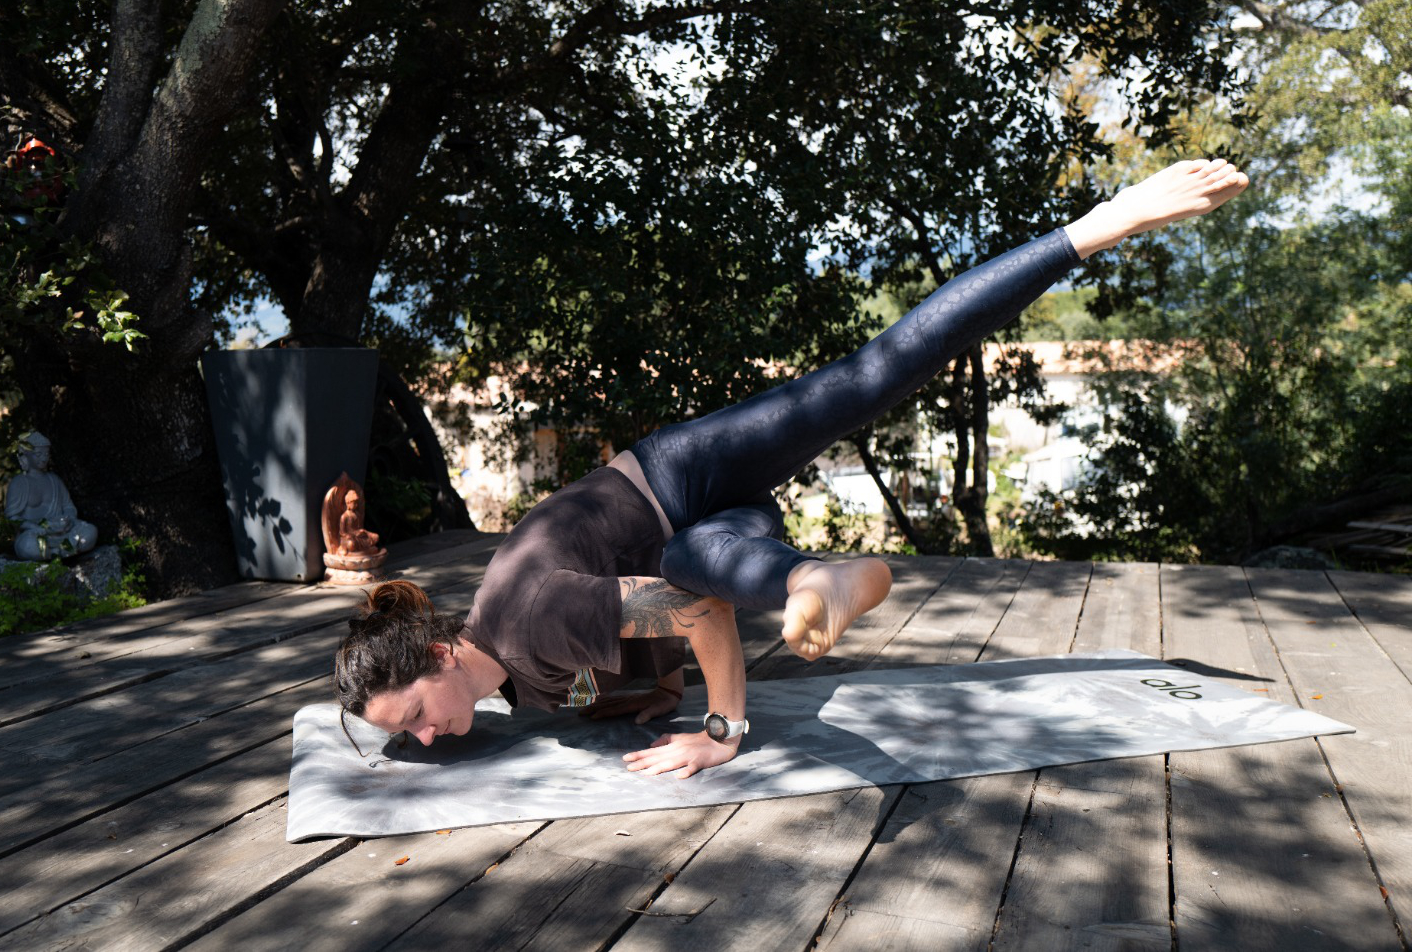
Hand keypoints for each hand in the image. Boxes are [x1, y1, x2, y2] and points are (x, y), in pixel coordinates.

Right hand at [578, 687, 679, 723]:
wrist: (668, 691)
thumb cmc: (664, 703)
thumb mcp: (658, 710)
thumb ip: (648, 715)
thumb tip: (638, 721)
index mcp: (632, 704)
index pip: (614, 710)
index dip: (603, 713)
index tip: (592, 717)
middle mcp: (627, 700)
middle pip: (606, 704)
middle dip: (593, 708)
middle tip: (580, 713)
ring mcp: (628, 697)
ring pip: (608, 700)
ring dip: (596, 704)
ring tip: (585, 707)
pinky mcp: (630, 697)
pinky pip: (613, 698)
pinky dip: (604, 699)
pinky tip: (599, 700)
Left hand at [623, 730, 738, 778]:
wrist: (719, 737)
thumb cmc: (699, 740)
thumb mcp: (680, 737)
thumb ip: (666, 740)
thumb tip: (651, 745)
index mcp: (673, 746)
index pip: (652, 751)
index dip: (639, 755)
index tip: (625, 759)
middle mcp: (678, 750)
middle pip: (658, 757)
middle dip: (643, 763)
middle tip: (628, 768)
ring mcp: (689, 755)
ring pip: (672, 762)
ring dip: (659, 768)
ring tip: (646, 773)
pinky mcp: (700, 760)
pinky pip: (693, 767)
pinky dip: (687, 771)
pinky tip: (680, 776)